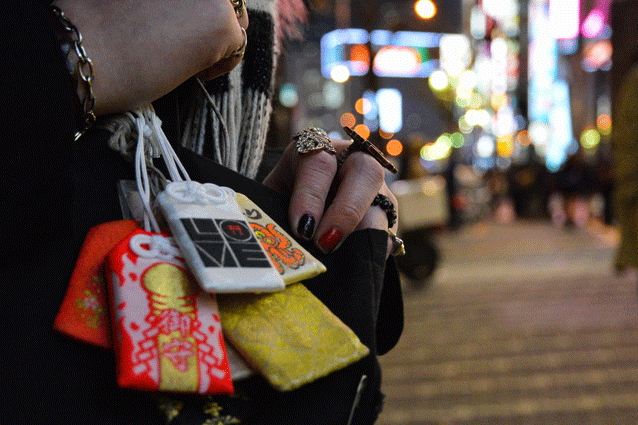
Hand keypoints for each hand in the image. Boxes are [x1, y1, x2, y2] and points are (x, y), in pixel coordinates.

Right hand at [53, 0, 247, 115]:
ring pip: (234, 17)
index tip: (180, 24)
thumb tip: (183, 15)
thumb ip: (167, 1)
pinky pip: (238, 46)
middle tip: (187, 44)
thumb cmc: (97, 26)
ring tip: (188, 59)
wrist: (84, 49)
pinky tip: (193, 72)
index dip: (193, 8)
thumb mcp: (139, 0)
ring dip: (218, 38)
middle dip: (212, 20)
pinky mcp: (222, 23)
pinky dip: (221, 63)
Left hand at [263, 137, 398, 256]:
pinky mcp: (386, 214)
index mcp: (317, 148)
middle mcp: (352, 161)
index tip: (301, 228)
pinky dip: (373, 250)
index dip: (311, 195)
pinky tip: (359, 265)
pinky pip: (388, 232)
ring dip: (364, 234)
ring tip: (344, 261)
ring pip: (383, 204)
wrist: (303, 201)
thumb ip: (274, 210)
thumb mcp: (273, 196)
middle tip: (325, 244)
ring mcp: (375, 187)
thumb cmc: (285, 196)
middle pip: (365, 172)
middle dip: (346, 211)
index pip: (320, 163)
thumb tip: (271, 243)